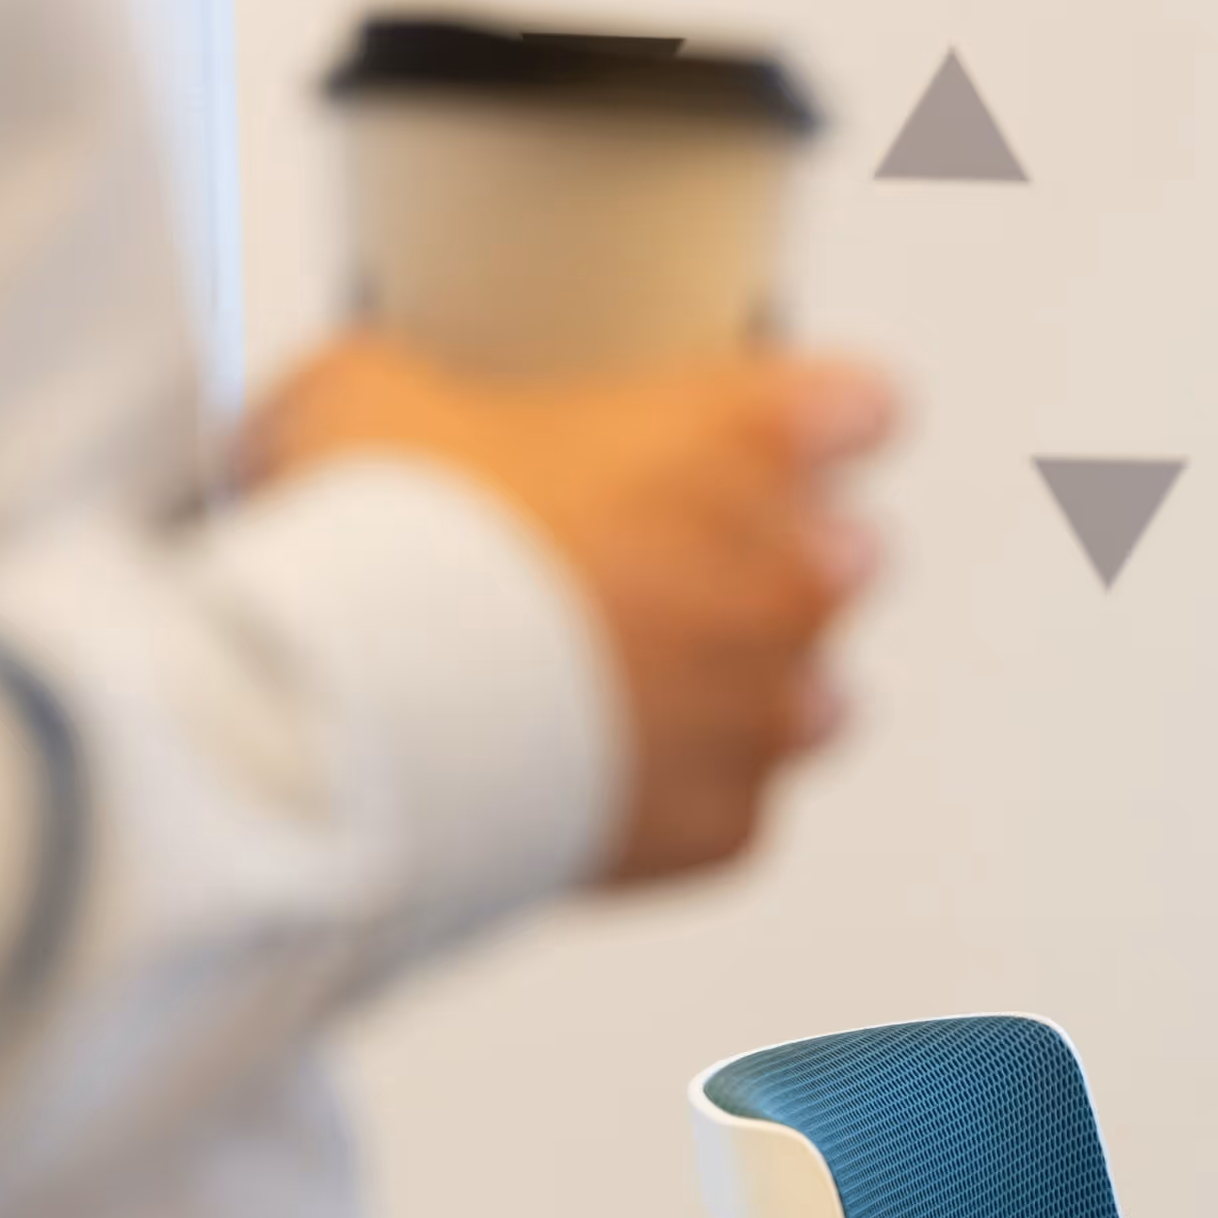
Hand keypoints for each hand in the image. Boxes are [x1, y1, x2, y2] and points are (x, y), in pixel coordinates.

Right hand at [241, 334, 896, 885]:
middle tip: (666, 558)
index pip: (857, 404)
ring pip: (818, 694)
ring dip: (752, 685)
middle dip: (777, 557)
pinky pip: (735, 804)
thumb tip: (385, 410)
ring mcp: (764, 710)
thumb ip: (426, 394)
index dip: (821, 413)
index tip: (788, 424)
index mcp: (734, 443)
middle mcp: (783, 579)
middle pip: (849, 557)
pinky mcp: (725, 823)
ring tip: (642, 680)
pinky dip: (679, 793)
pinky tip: (597, 772)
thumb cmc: (388, 549)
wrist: (360, 724)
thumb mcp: (366, 400)